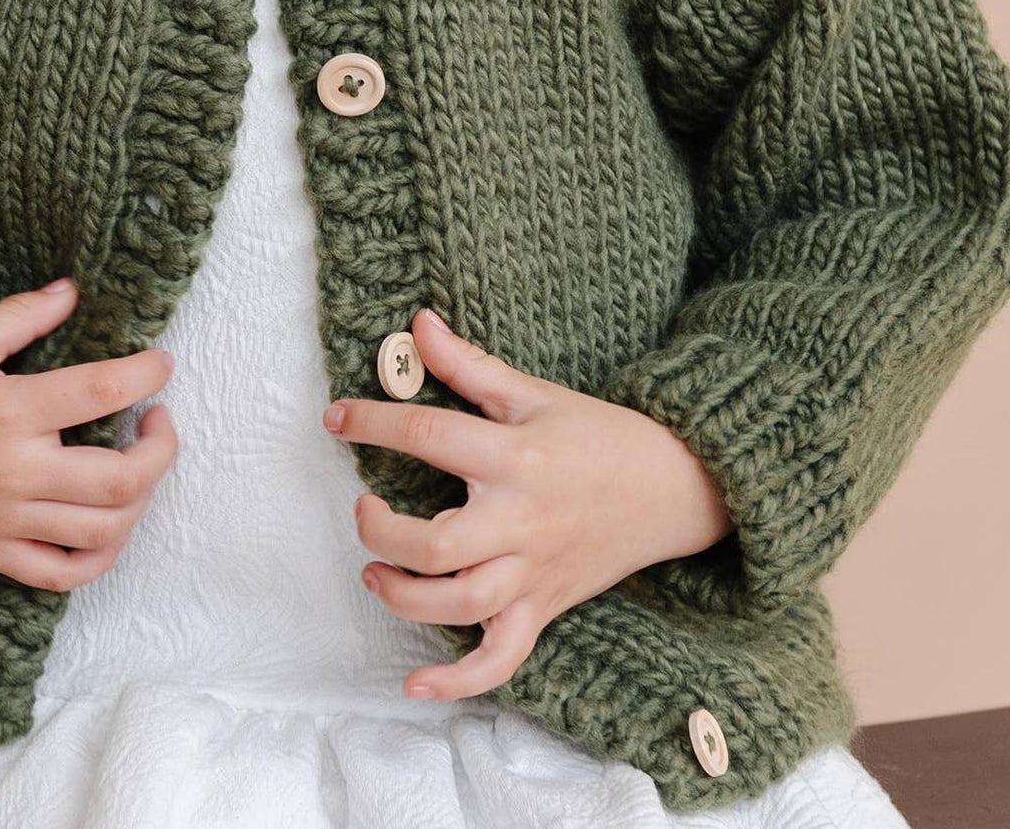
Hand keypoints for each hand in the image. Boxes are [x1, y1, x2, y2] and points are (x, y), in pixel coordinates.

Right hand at [0, 278, 179, 591]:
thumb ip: (24, 315)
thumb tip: (74, 290)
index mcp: (8, 409)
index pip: (102, 390)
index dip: (147, 374)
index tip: (162, 363)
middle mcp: (12, 472)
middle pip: (121, 480)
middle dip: (160, 450)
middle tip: (158, 419)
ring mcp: (1, 520)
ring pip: (102, 533)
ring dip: (139, 503)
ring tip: (137, 467)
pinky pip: (59, 574)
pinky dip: (98, 557)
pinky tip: (108, 524)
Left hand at [324, 307, 732, 700]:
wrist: (673, 487)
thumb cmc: (596, 434)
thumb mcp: (533, 392)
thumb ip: (469, 363)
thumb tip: (417, 324)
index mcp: (514, 457)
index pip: (430, 437)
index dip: (374, 424)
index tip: (336, 418)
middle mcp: (520, 521)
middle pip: (439, 545)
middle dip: (385, 533)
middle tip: (364, 511)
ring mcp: (533, 571)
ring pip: (461, 606)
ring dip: (405, 597)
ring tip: (375, 574)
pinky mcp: (544, 607)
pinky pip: (502, 658)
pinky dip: (460, 680)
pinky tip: (417, 684)